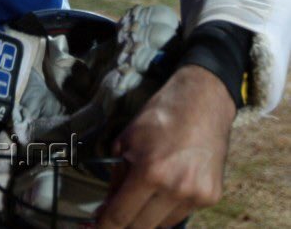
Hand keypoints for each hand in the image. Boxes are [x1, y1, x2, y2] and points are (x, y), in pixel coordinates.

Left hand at [96, 65, 235, 228]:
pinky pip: (182, 214)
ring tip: (142, 197)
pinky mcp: (211, 197)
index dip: (105, 226)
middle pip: (141, 227)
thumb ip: (117, 176)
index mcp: (150, 172)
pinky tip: (164, 190)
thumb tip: (107, 205)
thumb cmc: (161, 116)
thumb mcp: (128, 139)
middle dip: (124, 224)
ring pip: (162, 224)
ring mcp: (196, 196)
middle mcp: (175, 189)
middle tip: (116, 215)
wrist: (202, 101)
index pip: (121, 214)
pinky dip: (168, 209)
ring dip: (148, 217)